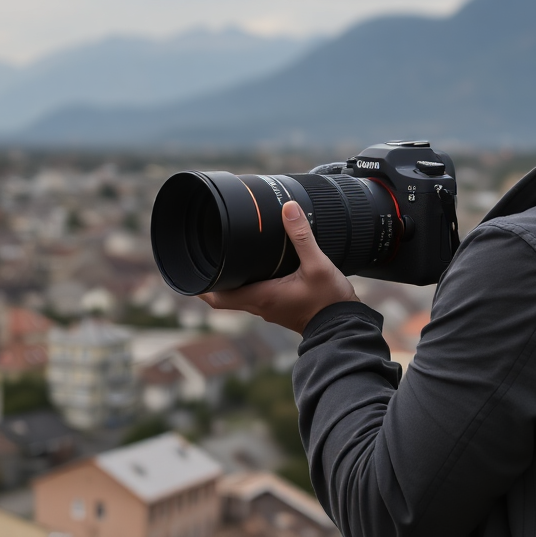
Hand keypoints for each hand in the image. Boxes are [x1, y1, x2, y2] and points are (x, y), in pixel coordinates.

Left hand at [200, 200, 359, 333]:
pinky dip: (250, 283)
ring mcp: (270, 309)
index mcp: (261, 296)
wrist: (344, 327)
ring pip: (241, 296)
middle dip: (214, 279)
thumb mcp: (317, 264)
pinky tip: (259, 269)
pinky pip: (257, 296)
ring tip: (229, 258)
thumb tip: (288, 209)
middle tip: (207, 256)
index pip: (217, 297)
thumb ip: (302, 236)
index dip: (200, 285)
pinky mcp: (281, 309)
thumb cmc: (329, 302)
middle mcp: (260, 306)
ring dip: (232, 281)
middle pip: (225, 296)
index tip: (191, 270)